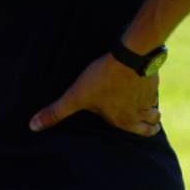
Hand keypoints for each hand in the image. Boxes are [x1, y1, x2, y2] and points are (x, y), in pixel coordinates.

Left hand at [29, 53, 161, 136]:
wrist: (128, 56)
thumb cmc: (102, 79)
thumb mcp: (75, 97)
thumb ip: (55, 112)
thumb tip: (33, 127)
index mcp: (126, 121)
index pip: (145, 133)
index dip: (143, 132)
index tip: (139, 128)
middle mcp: (141, 112)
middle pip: (153, 123)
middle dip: (150, 123)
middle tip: (147, 118)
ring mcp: (150, 95)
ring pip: (156, 106)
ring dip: (152, 107)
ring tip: (142, 102)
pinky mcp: (153, 78)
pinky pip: (156, 88)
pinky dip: (151, 88)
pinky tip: (141, 81)